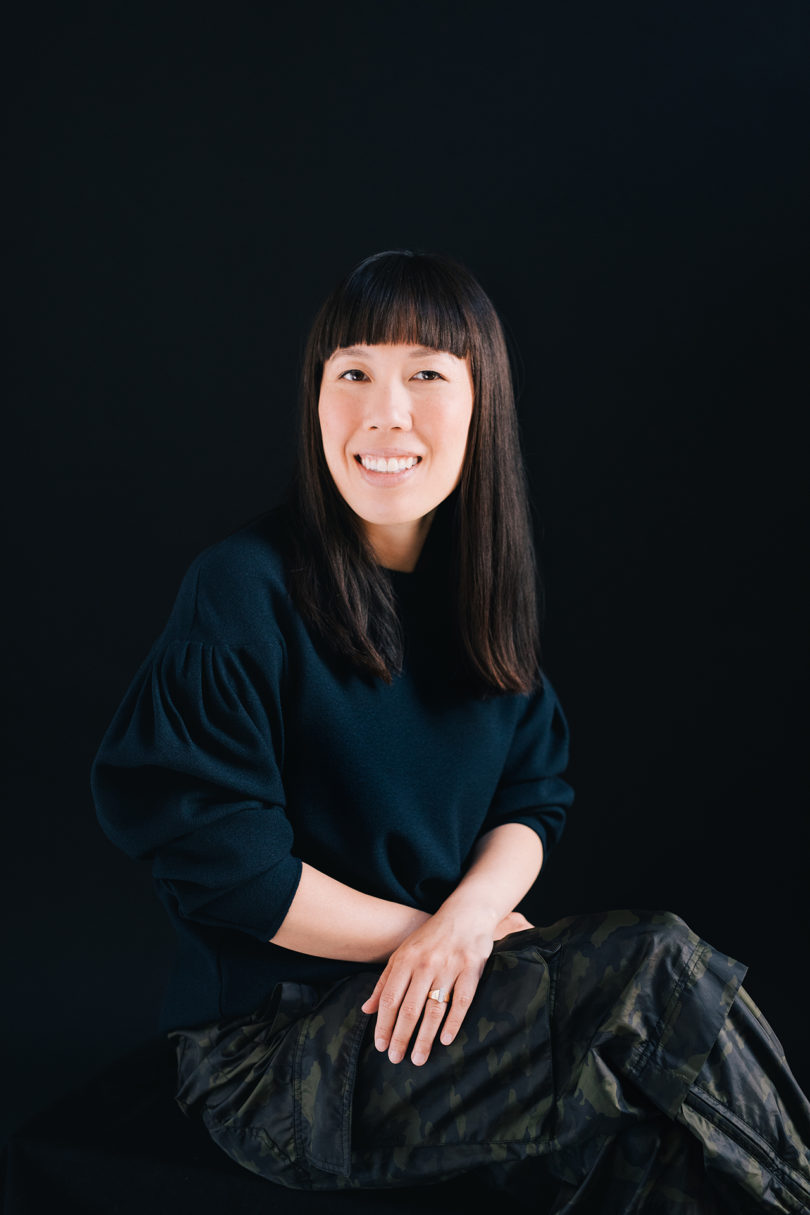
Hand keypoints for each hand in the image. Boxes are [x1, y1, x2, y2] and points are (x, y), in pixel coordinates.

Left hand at [361, 903, 526, 1066]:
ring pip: (434, 1009)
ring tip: (418, 1059)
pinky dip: (454, 1021)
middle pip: (409, 1008)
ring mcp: (449, 967)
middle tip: (396, 1059)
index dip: (383, 1024)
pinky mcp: (471, 969)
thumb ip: (385, 981)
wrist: (465, 914)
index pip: (389, 998)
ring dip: (425, 1037)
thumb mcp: (403, 953)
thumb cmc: (430, 937)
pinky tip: (446, 1040)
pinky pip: (461, 1000)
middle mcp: (425, 964)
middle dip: (401, 1037)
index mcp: (405, 960)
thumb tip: (366, 1009)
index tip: (380, 1046)